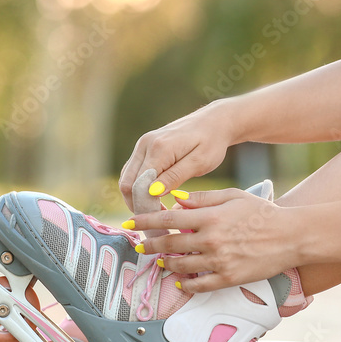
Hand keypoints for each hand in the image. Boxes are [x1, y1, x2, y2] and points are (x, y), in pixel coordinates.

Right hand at [118, 100, 238, 211]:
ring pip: (126, 178)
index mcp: (159, 148)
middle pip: (127, 182)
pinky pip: (132, 171)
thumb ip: (175, 177)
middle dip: (137, 204)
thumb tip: (152, 193)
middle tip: (155, 219)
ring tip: (155, 210)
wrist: (214, 121)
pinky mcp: (144, 147)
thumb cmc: (212, 142)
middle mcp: (145, 144)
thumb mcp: (199, 162)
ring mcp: (142, 145)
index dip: (145, 205)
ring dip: (135, 196)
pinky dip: (137, 186)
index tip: (159, 220)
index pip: (139, 184)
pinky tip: (152, 197)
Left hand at [128, 189, 304, 291]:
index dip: (145, 221)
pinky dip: (186, 285)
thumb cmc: (263, 212)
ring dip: (166, 265)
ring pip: (181, 266)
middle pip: (169, 245)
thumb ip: (203, 198)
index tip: (129, 222)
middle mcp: (211, 240)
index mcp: (210, 218)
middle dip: (151, 245)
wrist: (293, 236)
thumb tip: (177, 200)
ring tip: (161, 262)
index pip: (168, 219)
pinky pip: (199, 286)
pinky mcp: (229, 278)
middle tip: (141, 246)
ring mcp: (219, 261)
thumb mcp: (233, 197)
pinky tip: (179, 282)